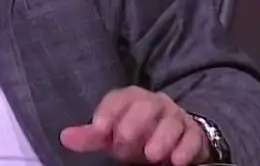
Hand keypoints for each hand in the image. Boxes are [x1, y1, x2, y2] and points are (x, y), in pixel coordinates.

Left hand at [60, 87, 210, 164]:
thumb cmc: (137, 134)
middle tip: (125, 146)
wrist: (174, 138)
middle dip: (135, 125)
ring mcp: (176, 117)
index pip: (118, 99)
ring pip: (171, 122)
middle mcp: (155, 104)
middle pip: (146, 106)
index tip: (99, 130)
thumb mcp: (113, 135)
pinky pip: (192, 137)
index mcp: (132, 99)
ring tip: (151, 155)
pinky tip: (176, 161)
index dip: (108, 113)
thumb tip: (65, 137)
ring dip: (162, 138)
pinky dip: (185, 149)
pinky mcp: (194, 134)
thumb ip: (92, 136)